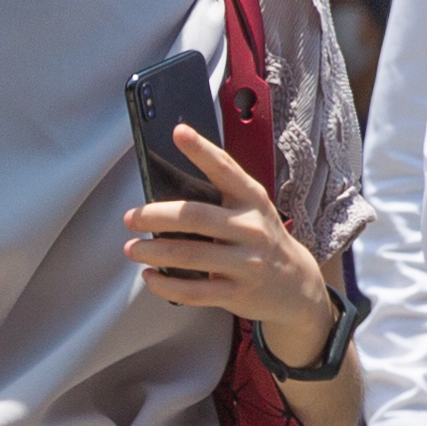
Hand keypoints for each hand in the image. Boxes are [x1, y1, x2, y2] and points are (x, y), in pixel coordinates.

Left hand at [125, 128, 335, 348]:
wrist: (295, 284)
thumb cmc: (260, 238)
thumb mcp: (251, 210)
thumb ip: (219, 199)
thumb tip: (164, 193)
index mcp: (252, 199)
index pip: (225, 169)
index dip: (201, 150)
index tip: (178, 132)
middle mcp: (252, 228)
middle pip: (196, 217)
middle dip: (155, 216)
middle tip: (131, 218)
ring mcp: (247, 262)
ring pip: (190, 255)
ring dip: (153, 252)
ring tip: (132, 249)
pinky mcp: (238, 293)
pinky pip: (193, 292)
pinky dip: (166, 285)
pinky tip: (150, 276)